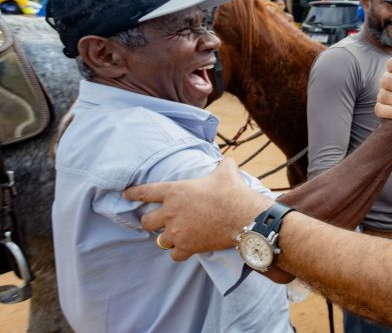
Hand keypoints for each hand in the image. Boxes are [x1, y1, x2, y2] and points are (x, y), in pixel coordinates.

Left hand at [124, 158, 272, 260]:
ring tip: (177, 235)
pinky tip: (186, 248)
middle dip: (151, 221)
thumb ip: (222, 165)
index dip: (133, 194)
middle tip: (160, 221)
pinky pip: (174, 254)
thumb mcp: (226, 172)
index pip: (145, 192)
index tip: (125, 195)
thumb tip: (228, 160)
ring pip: (160, 240)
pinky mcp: (187, 247)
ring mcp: (177, 232)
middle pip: (146, 222)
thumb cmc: (233, 192)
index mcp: (174, 191)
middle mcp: (170, 212)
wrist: (243, 216)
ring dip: (167, 237)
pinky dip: (179, 252)